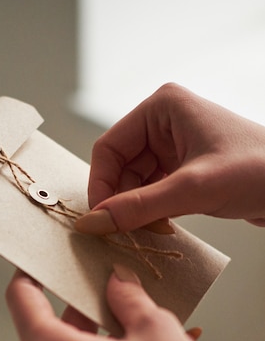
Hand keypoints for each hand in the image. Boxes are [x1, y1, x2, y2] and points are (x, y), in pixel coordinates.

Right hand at [75, 83, 264, 234]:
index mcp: (162, 107)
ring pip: (135, 183)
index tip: (100, 220)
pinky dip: (152, 212)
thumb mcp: (192, 189)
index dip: (101, 185)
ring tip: (148, 231)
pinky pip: (153, 191)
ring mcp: (175, 146)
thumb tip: (93, 224)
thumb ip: (138, 207)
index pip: (109, 147)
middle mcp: (165, 122)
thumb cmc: (258, 171)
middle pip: (120, 167)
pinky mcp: (186, 169)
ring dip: (137, 210)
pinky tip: (161, 227)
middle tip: (123, 232)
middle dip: (121, 201)